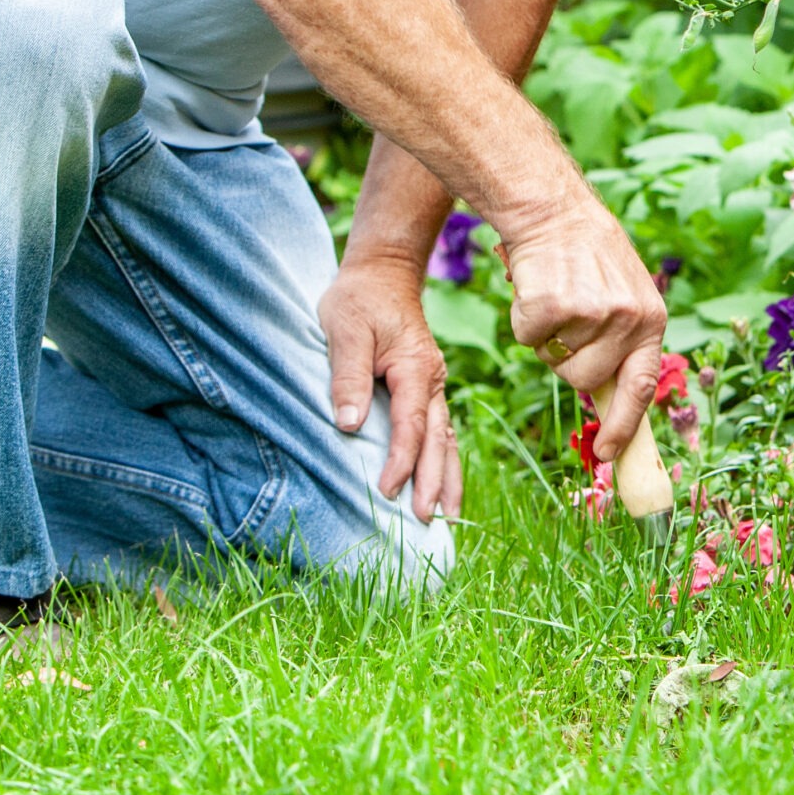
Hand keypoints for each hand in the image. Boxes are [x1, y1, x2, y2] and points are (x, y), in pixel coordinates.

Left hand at [317, 256, 461, 522]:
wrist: (382, 273)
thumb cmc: (359, 299)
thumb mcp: (345, 329)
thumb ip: (348, 376)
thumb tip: (348, 424)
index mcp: (415, 367)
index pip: (411, 425)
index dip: (401, 461)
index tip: (386, 491)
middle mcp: (431, 380)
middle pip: (437, 439)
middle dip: (434, 481)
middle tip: (427, 521)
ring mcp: (432, 385)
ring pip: (446, 438)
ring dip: (448, 476)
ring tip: (448, 516)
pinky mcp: (425, 388)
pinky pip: (440, 430)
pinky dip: (444, 459)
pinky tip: (443, 483)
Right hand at [501, 192, 666, 461]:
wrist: (554, 209)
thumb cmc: (587, 256)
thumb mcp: (624, 293)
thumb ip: (623, 341)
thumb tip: (610, 403)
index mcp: (651, 319)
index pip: (641, 388)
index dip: (624, 426)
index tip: (607, 453)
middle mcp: (627, 318)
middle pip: (586, 380)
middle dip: (567, 361)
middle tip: (565, 320)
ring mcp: (591, 313)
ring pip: (554, 361)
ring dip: (545, 337)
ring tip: (556, 295)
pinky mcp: (553, 306)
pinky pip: (527, 337)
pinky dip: (523, 317)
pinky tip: (536, 285)